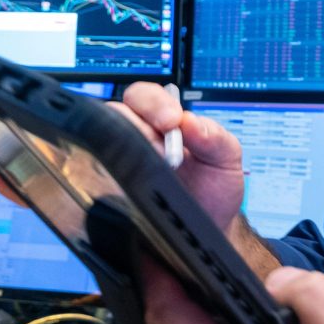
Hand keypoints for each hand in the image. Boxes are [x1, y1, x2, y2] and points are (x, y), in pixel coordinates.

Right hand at [107, 82, 246, 234]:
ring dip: (126, 146)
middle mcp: (139, 138)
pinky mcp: (110, 189)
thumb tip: (191, 121)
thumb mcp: (227, 159)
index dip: (154, 102)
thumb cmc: (214, 188)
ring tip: (155, 164)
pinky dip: (109, 174)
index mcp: (166, 123)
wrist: (208, 227)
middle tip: (161, 137)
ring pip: (103, 141)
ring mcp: (122, 162)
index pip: (145, 96)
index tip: (172, 119)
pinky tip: (132, 183)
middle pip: (116, 112)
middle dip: (138, 120)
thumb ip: (215, 137)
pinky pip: (96, 175)